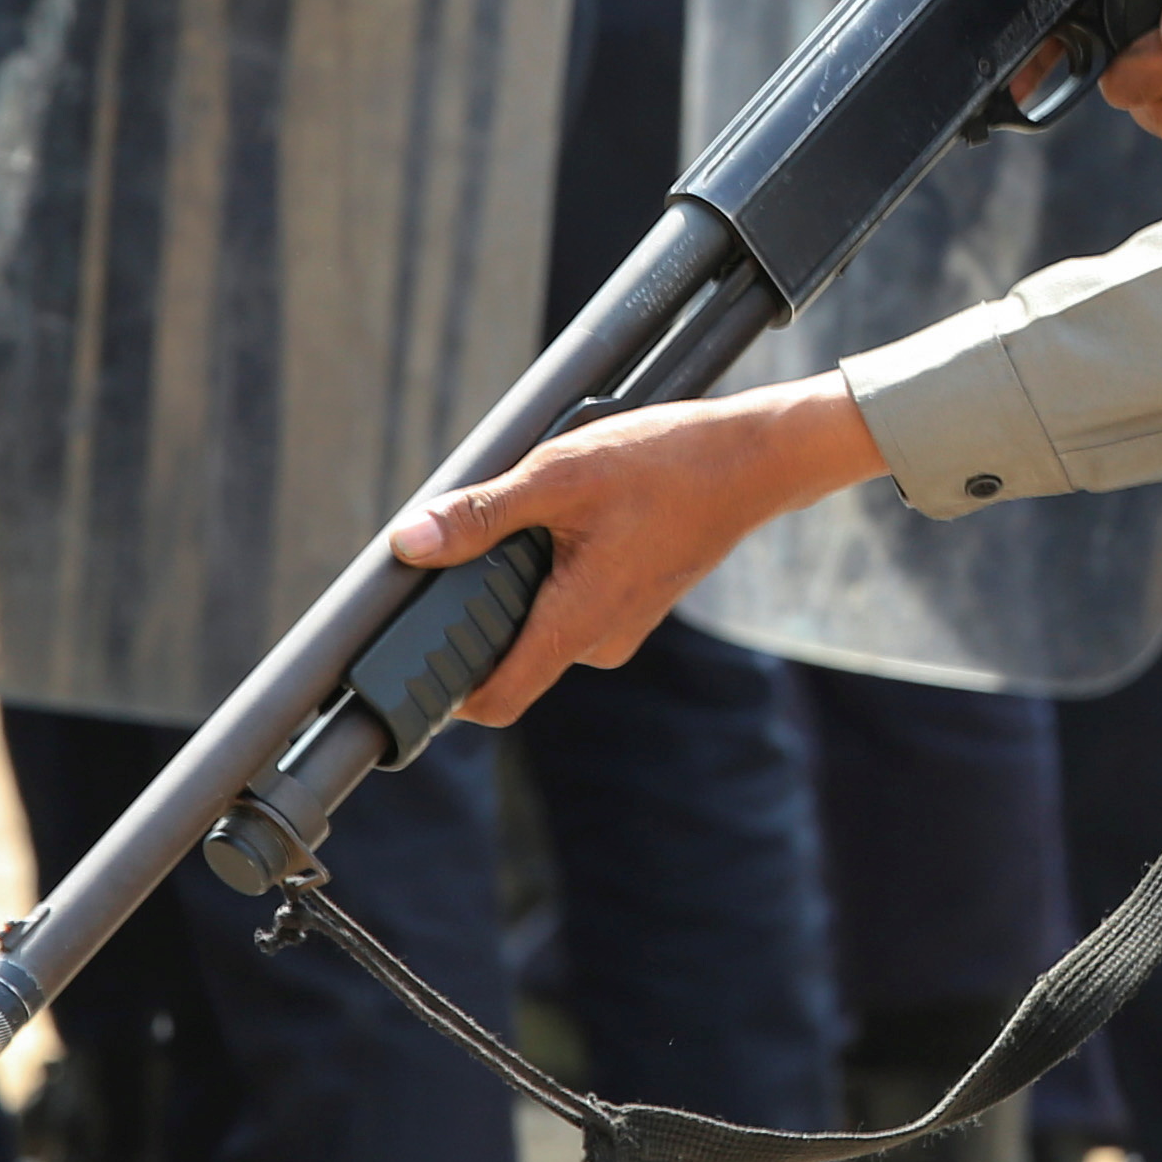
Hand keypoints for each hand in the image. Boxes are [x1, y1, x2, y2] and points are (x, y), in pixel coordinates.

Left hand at [390, 375, 878, 724]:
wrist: (752, 460)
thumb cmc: (663, 464)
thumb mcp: (559, 475)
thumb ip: (482, 514)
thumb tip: (410, 543)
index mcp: (577, 623)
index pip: (495, 701)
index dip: (445, 692)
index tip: (410, 659)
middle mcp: (600, 641)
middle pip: (511, 656)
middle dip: (480, 611)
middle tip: (465, 550)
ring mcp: (622, 626)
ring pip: (543, 624)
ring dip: (520, 584)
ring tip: (533, 518)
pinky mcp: (636, 604)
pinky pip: (574, 605)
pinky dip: (555, 572)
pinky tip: (571, 520)